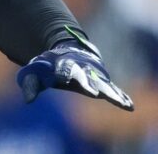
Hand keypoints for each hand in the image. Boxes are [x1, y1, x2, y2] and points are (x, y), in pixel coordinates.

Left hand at [17, 39, 133, 110]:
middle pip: (88, 77)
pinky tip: (129, 105)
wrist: (68, 52)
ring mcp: (94, 75)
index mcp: (64, 66)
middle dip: (91, 84)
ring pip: (104, 85)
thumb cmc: (49, 65)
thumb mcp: (35, 71)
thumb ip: (30, 83)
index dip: (67, 74)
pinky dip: (120, 96)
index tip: (67, 79)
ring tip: (122, 104)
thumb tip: (28, 100)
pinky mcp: (102, 82)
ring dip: (112, 94)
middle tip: (96, 93)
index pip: (66, 71)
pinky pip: (113, 90)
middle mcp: (82, 69)